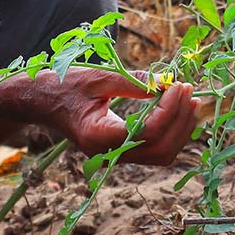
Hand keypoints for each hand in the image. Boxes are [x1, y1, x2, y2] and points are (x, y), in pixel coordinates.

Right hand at [42, 69, 201, 166]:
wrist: (44, 101)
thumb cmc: (66, 85)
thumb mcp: (98, 77)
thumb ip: (133, 81)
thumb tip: (167, 82)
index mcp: (98, 137)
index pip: (146, 132)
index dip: (168, 110)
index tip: (177, 85)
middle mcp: (108, 154)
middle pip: (160, 149)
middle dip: (181, 120)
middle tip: (189, 89)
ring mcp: (115, 156)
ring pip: (161, 154)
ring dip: (181, 128)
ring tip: (191, 99)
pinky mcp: (122, 151)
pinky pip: (155, 149)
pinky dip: (172, 131)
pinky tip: (179, 109)